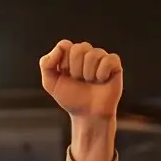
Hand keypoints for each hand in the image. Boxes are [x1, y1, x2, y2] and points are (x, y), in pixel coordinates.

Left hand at [39, 39, 121, 160]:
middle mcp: (86, 53)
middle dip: (75, 69)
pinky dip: (102, 74)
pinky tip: (101, 81)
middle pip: (78, 48)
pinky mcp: (114, 64)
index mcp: (70, 55)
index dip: (63, 62)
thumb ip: (46, 64)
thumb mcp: (50, 83)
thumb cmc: (71, 98)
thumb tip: (61, 47)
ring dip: (88, 73)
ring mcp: (101, 58)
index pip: (65, 45)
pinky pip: (108, 60)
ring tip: (90, 82)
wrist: (88, 115)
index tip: (65, 74)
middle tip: (79, 81)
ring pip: (93, 54)